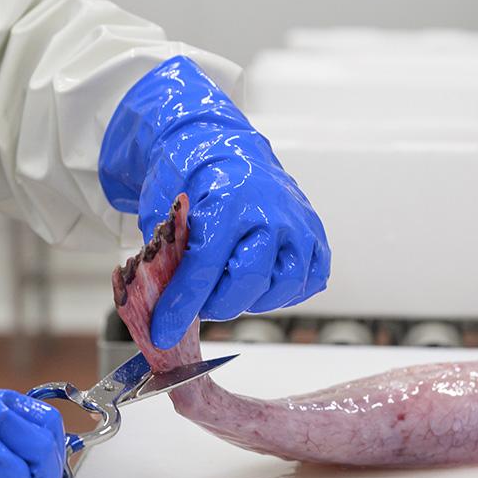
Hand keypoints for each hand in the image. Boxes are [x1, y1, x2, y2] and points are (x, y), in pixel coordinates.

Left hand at [99, 57, 330, 348]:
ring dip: (252, 298)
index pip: (206, 268)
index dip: (182, 306)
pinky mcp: (315, 234)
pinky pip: (308, 281)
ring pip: (283, 286)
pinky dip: (283, 291)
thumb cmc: (191, 177)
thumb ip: (167, 257)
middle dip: (217, 305)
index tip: (164, 332)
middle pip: (249, 281)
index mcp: (229, 200)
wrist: (221, 145)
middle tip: (200, 302)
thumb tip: (161, 307)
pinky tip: (260, 282)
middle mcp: (271, 211)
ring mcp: (299, 223)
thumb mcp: (165, 211)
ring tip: (230, 286)